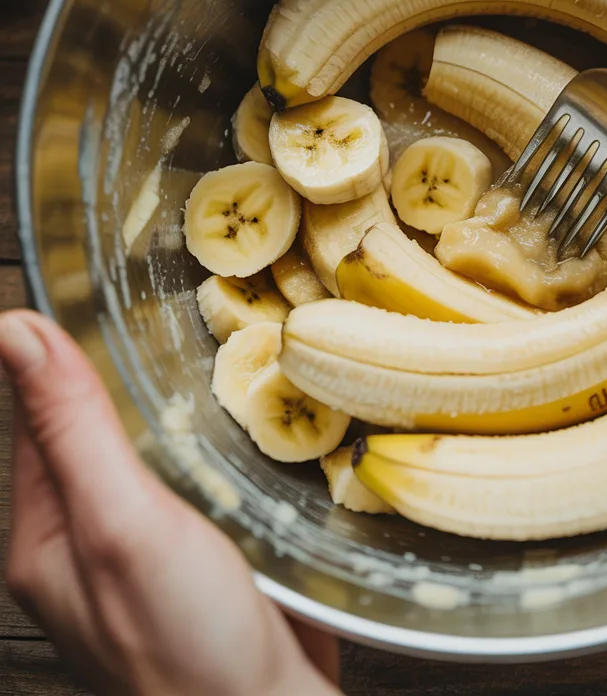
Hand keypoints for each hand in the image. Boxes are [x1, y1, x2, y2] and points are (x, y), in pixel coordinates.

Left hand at [0, 310, 342, 695]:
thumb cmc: (186, 642)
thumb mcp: (121, 523)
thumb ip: (73, 427)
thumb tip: (16, 329)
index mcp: (46, 529)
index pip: (43, 412)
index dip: (72, 349)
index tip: (117, 285)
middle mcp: (91, 536)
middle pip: (106, 426)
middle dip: (143, 370)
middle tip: (188, 305)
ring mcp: (153, 547)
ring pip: (164, 448)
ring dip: (192, 401)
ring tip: (234, 343)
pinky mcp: (211, 552)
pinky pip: (208, 476)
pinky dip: (227, 440)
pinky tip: (261, 415)